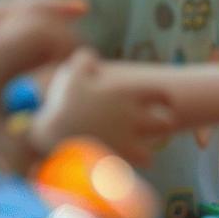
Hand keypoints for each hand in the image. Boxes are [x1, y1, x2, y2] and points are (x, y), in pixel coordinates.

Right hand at [29, 48, 176, 166]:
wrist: (53, 133)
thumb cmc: (62, 102)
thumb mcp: (72, 74)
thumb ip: (84, 61)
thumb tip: (89, 55)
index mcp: (127, 94)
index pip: (161, 94)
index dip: (163, 99)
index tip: (163, 102)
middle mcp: (134, 115)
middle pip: (166, 122)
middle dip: (163, 125)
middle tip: (156, 128)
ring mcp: (130, 137)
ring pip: (157, 145)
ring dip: (152, 146)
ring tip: (143, 150)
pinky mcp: (122, 156)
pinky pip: (144, 162)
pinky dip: (139, 162)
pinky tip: (130, 162)